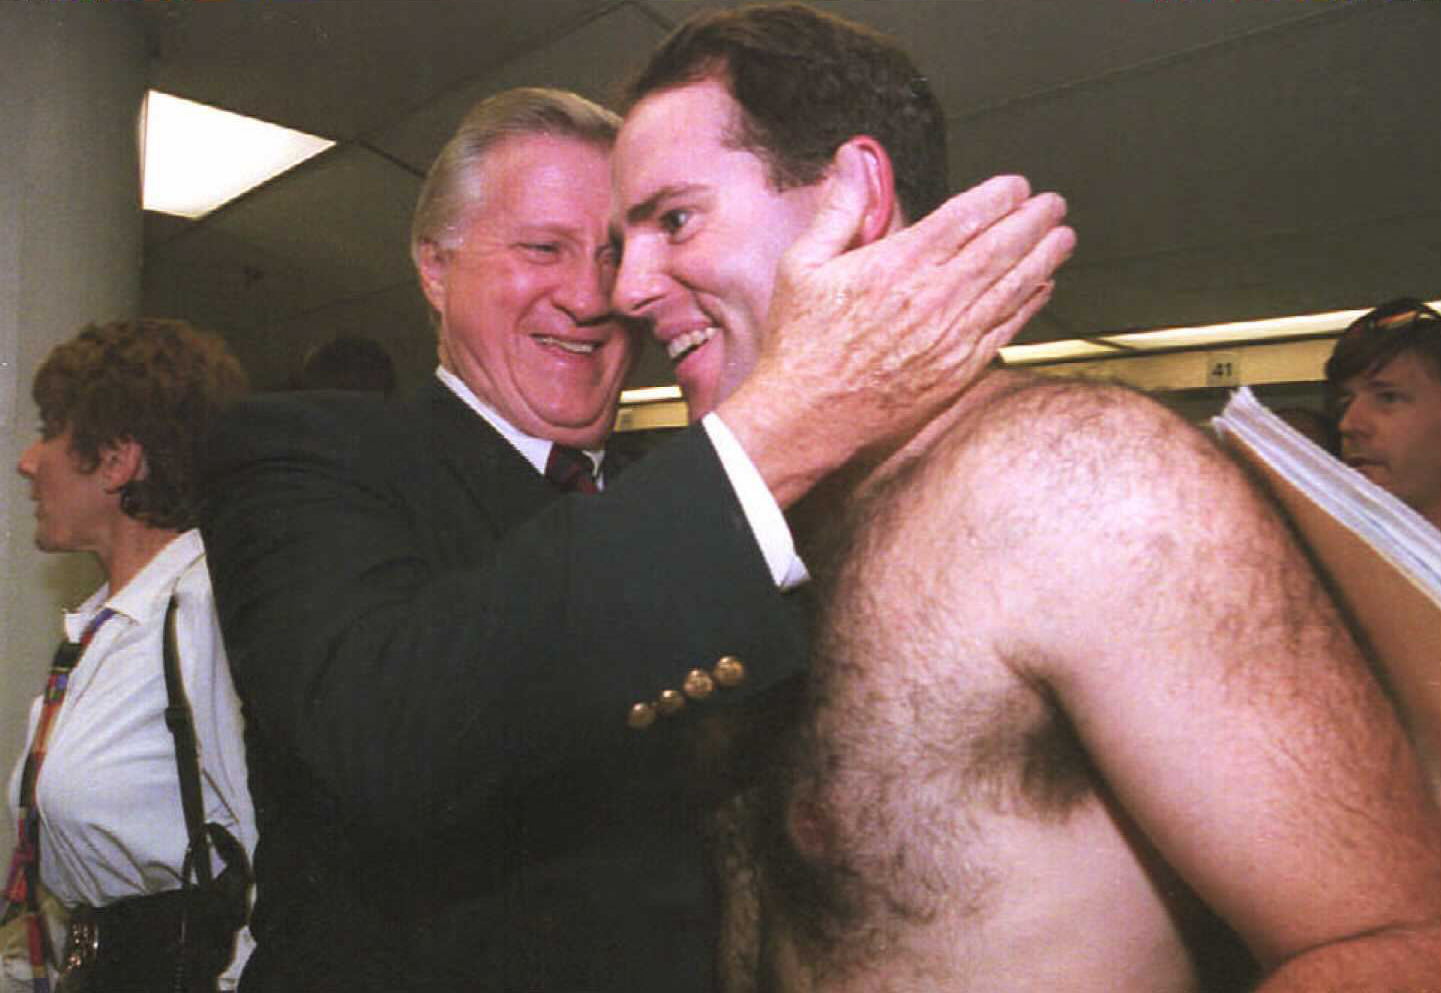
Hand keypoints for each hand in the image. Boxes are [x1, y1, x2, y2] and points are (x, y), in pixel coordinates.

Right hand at [721, 148, 1074, 506]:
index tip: (1015, 185)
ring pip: (1010, 288)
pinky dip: (1029, 305)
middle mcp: (930, 299)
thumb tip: (855, 158)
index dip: (997, 197)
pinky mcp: (957, 370)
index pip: (962, 218)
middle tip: (1052, 205)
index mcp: (895, 265)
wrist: (808, 415)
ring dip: (1043, 259)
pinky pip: (1004, 329)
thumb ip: (838, 209)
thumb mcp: (803, 264)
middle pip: (999, 248)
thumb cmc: (802, 342)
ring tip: (1061, 238)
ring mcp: (949, 337)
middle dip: (1032, 221)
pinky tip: (1043, 288)